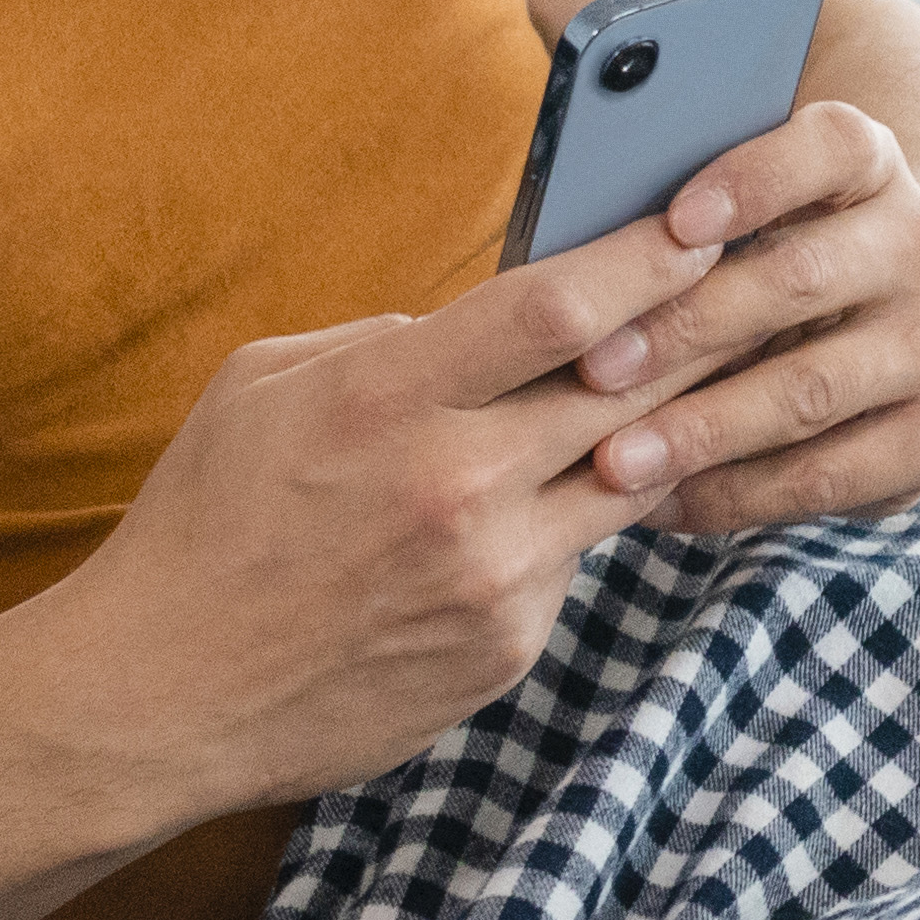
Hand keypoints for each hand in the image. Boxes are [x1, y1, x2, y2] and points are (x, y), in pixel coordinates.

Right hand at [0, 226, 722, 820]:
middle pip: (628, 387)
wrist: (161, 694)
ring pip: (627, 475)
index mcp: (387, 398)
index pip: (558, 307)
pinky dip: (579, 520)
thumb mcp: (264, 388)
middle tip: (758, 290)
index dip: (646, 258)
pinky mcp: (509, 646)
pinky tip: (580, 491)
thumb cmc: (204, 523)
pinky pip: (576, 559)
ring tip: (714, 379)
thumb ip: (386, 343)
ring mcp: (492, 575)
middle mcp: (455, 485)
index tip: (702, 225)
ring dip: (670, 427)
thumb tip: (486, 321)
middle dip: (700, 332)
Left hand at [567, 97, 919, 540]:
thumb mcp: (754, 215)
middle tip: (592, 367)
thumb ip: (681, 211)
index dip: (754, 177)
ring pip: (811, 387)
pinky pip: (834, 473)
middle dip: (685, 329)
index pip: (829, 144)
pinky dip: (742, 493)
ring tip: (611, 460)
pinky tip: (667, 502)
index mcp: (876, 163)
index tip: (675, 222)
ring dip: (703, 428)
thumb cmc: (781, 259)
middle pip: (800, 279)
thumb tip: (560, 242)